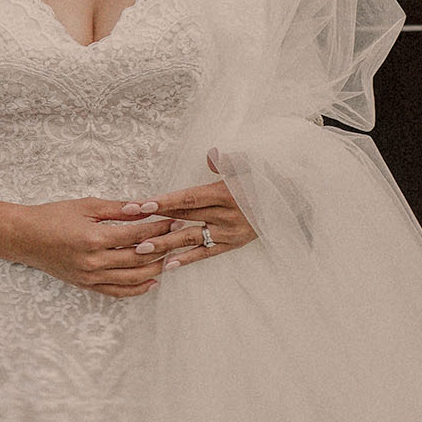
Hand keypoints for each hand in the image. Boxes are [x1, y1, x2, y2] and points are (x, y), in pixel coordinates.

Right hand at [6, 196, 185, 298]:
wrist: (23, 238)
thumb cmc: (52, 217)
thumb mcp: (85, 206)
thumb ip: (117, 208)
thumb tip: (144, 207)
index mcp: (94, 239)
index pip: (137, 234)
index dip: (158, 227)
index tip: (174, 220)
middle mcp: (94, 262)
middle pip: (139, 258)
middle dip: (163, 247)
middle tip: (180, 238)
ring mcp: (90, 277)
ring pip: (133, 278)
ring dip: (155, 269)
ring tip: (171, 258)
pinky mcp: (86, 285)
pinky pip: (117, 292)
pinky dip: (137, 288)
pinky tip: (152, 281)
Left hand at [125, 150, 256, 269]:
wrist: (293, 200)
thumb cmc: (268, 177)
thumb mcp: (253, 162)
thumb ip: (230, 159)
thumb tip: (212, 156)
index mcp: (227, 193)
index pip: (189, 198)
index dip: (164, 202)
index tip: (141, 205)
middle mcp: (227, 215)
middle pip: (184, 218)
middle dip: (154, 219)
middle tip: (128, 223)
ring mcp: (230, 232)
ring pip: (191, 239)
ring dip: (165, 245)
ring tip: (140, 249)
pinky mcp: (234, 244)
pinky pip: (207, 254)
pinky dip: (188, 259)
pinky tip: (168, 265)